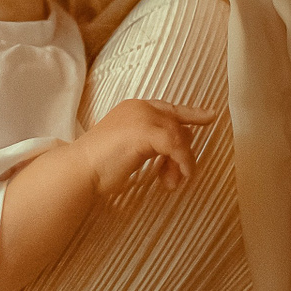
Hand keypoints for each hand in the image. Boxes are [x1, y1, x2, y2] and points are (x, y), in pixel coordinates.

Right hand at [76, 99, 217, 197]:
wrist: (80, 168)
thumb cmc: (99, 164)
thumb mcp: (130, 147)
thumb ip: (149, 143)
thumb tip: (173, 151)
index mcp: (133, 107)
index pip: (169, 109)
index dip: (192, 113)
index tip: (210, 116)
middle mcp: (140, 107)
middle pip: (178, 125)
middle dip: (182, 153)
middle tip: (180, 176)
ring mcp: (142, 117)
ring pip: (179, 137)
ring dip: (180, 163)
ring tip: (172, 182)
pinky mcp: (146, 132)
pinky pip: (176, 147)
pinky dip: (181, 163)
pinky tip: (177, 177)